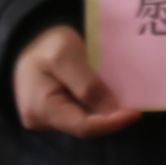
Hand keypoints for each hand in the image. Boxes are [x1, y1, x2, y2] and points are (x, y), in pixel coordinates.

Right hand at [12, 26, 135, 138]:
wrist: (30, 37)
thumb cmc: (45, 43)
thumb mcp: (66, 55)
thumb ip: (87, 84)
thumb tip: (112, 110)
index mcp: (41, 108)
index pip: (83, 127)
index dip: (112, 123)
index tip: (136, 113)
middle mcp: (42, 121)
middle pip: (85, 127)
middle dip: (110, 117)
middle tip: (134, 104)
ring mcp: (47, 119)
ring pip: (84, 121)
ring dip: (105, 111)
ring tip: (125, 99)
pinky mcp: (55, 112)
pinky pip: (80, 113)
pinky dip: (97, 105)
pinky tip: (110, 96)